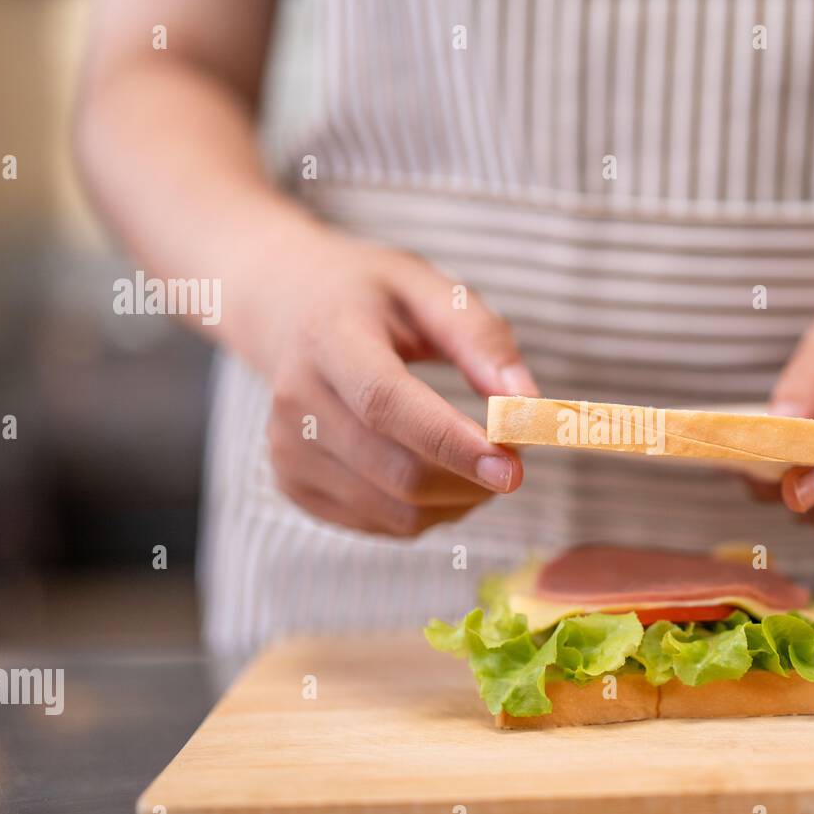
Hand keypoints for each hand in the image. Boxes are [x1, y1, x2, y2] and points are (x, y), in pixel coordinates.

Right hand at [254, 230, 538, 536]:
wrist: (287, 309)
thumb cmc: (371, 298)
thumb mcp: (428, 289)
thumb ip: (481, 339)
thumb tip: (525, 404)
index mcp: (328, 337)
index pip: (386, 403)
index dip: (451, 442)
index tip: (512, 467)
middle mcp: (296, 399)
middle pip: (398, 471)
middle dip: (473, 479)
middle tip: (515, 458)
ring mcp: (288, 450)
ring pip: (398, 511)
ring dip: (459, 499)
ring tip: (475, 458)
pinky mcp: (294, 486)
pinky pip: (385, 525)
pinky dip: (429, 510)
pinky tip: (434, 469)